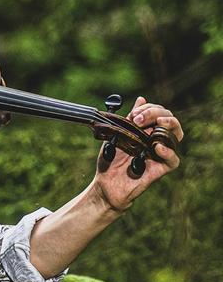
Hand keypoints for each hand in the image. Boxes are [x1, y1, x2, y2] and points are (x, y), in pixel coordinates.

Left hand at [92, 96, 183, 214]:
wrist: (105, 183)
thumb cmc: (110, 159)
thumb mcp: (117, 135)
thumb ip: (129, 119)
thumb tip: (141, 98)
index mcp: (147, 130)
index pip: (158, 112)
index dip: (149, 109)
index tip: (134, 113)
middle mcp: (156, 140)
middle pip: (169, 120)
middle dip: (156, 113)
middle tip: (138, 119)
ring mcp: (159, 154)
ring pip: (177, 136)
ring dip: (168, 126)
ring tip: (157, 124)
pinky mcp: (160, 169)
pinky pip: (173, 160)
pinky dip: (168, 151)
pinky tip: (156, 147)